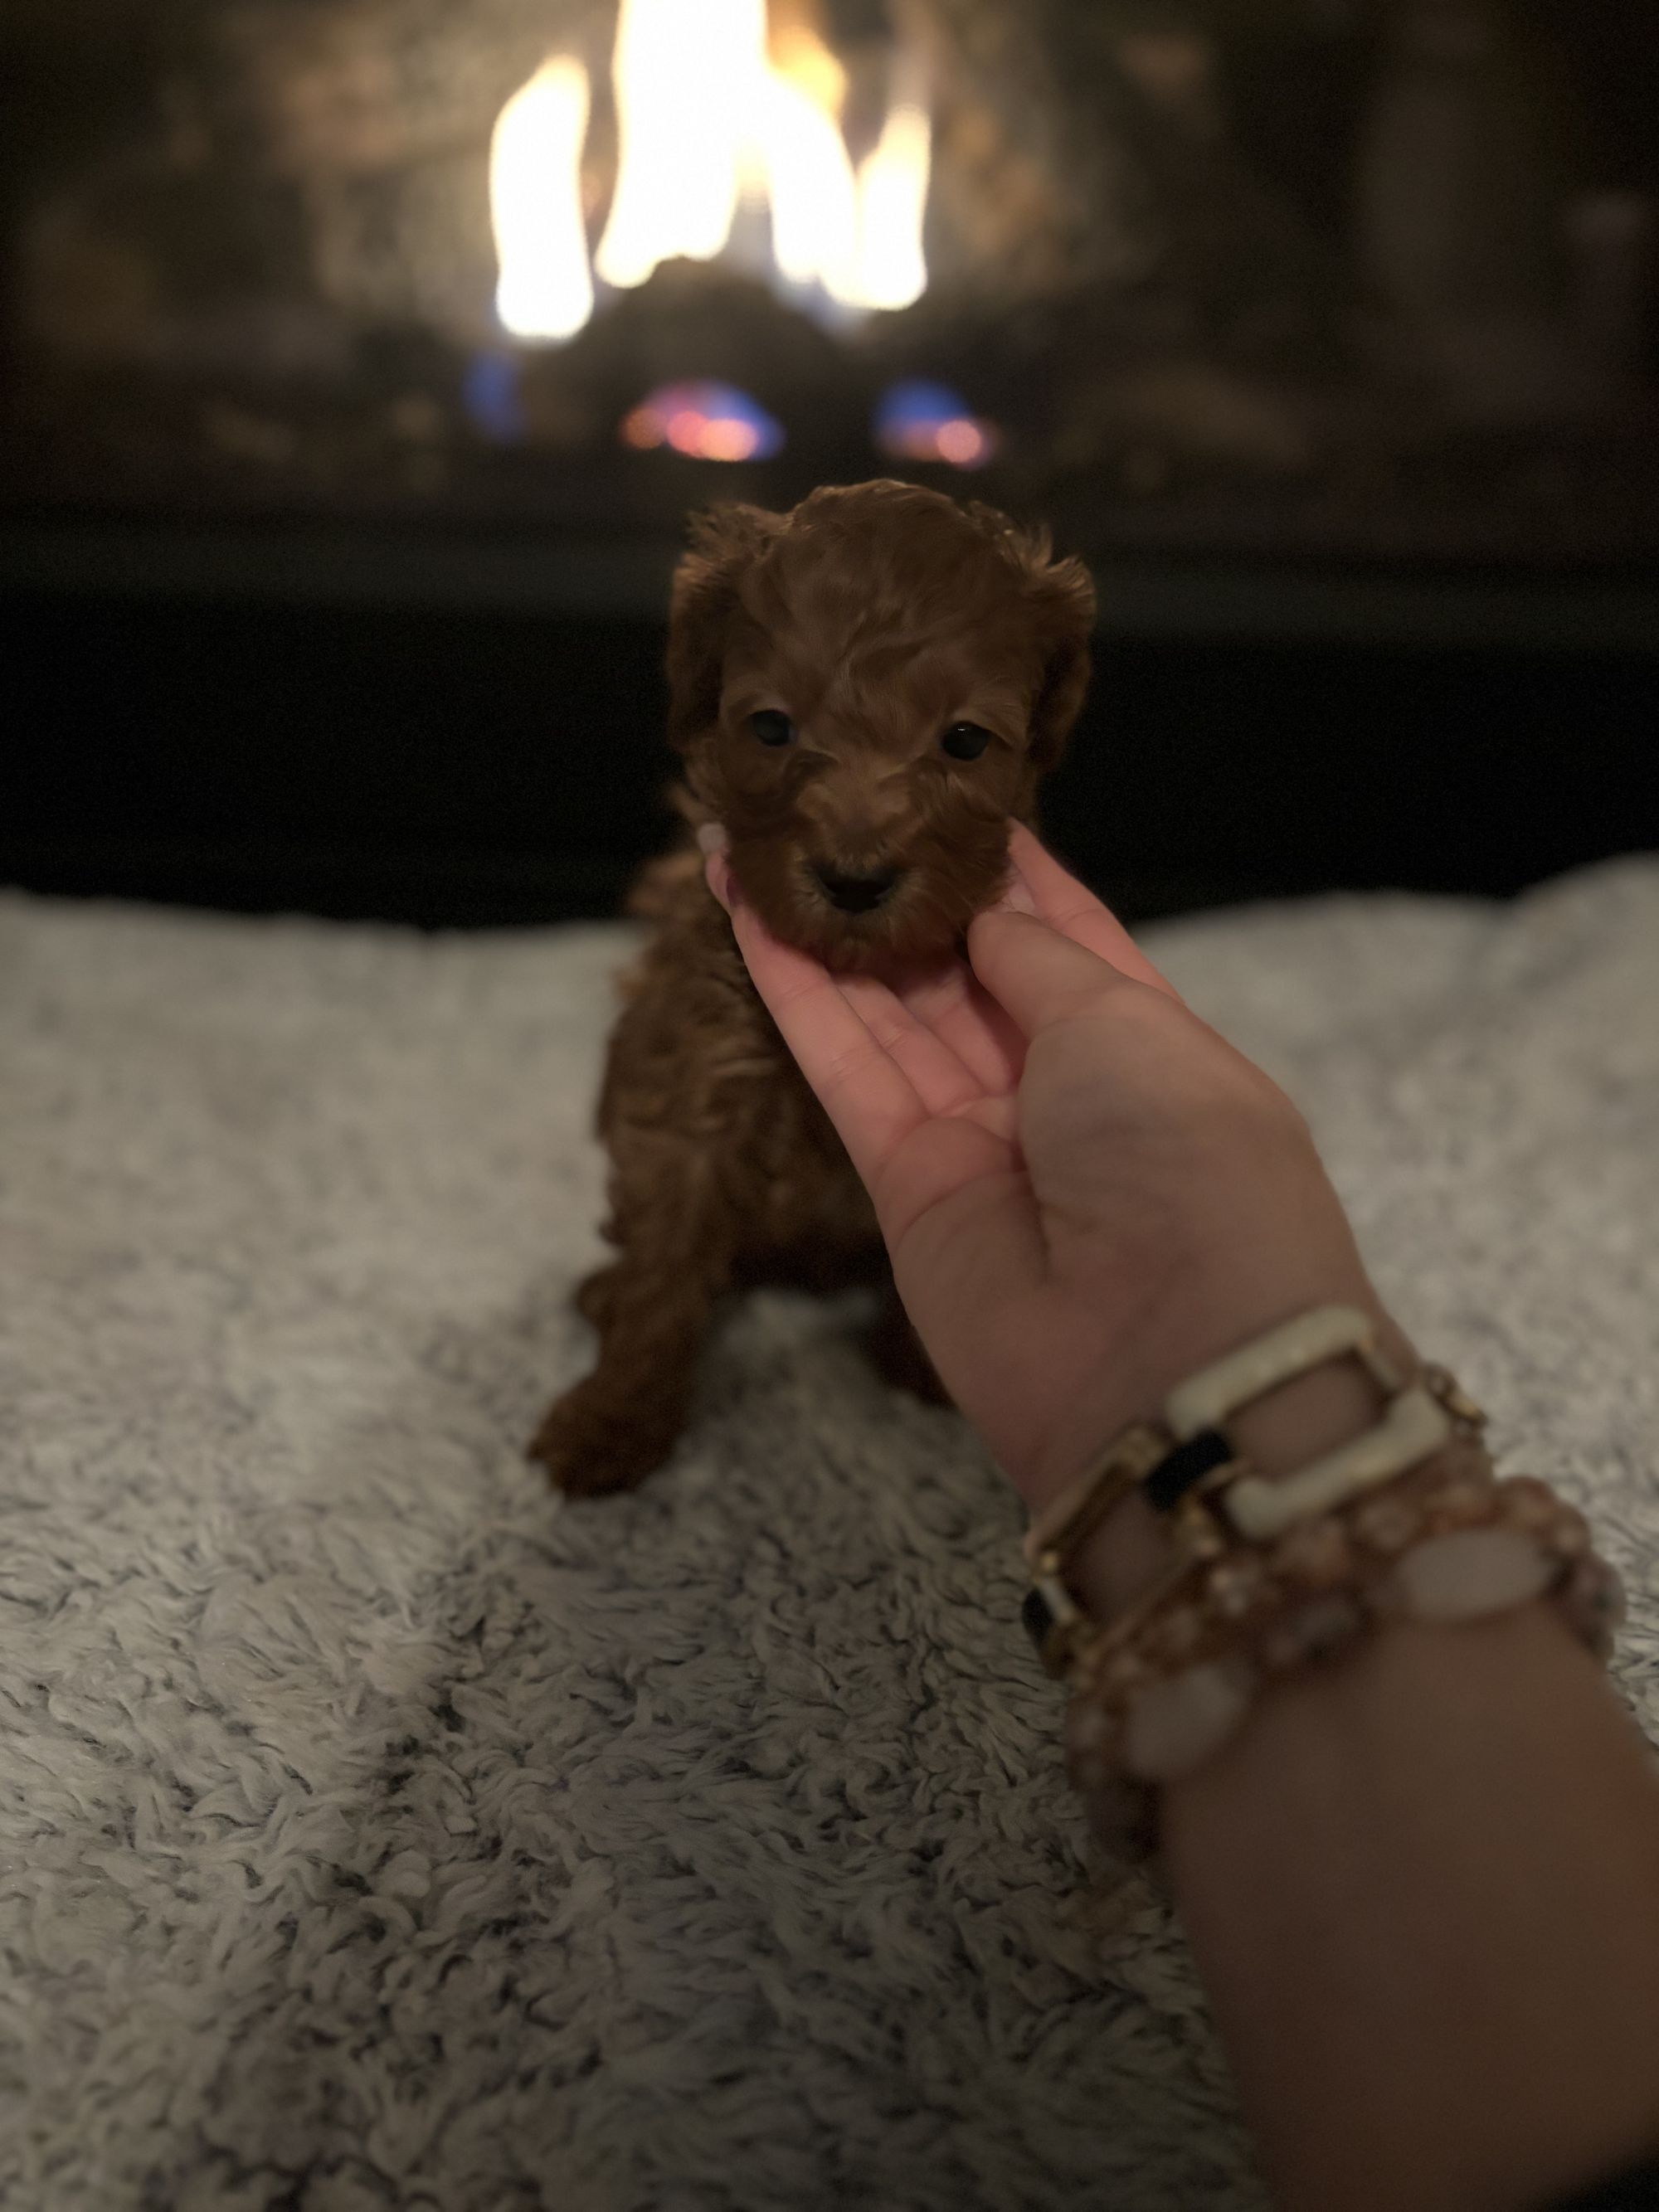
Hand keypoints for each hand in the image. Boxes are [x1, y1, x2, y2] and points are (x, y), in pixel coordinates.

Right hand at [707, 825, 1398, 1520]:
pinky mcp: (907, 1190)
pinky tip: (751, 921)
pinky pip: (846, 1074)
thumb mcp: (1129, 1023)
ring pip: (891, 1017)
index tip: (943, 798)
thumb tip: (987, 910)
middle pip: (965, 974)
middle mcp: (1063, 1093)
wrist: (1167, 1360)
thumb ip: (1042, 959)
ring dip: (829, 935)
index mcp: (1149, 1044)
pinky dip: (799, 999)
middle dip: (902, 896)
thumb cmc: (1188, 1165)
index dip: (1004, 870)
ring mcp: (983, 1142)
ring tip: (761, 846)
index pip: (1066, 937)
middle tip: (831, 809)